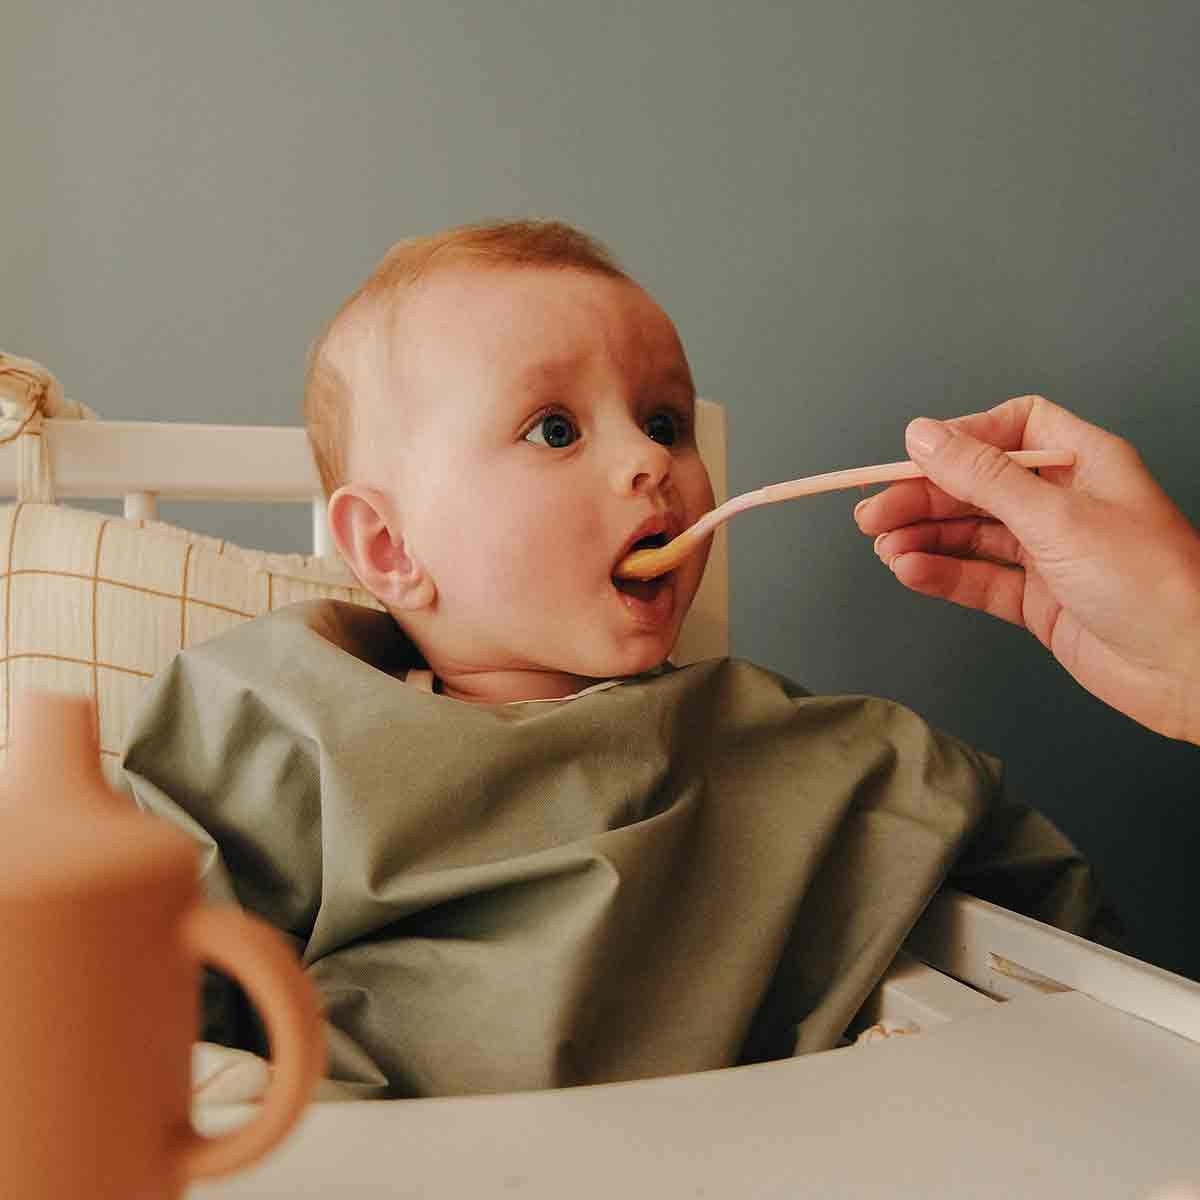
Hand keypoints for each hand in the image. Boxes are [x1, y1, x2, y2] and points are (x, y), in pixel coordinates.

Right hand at [853, 395, 1199, 744]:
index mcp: (1084, 463)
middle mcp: (1065, 504)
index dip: (963, 438)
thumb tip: (925, 437)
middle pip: (978, 486)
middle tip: (874, 513)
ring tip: (884, 547)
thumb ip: (983, 477)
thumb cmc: (1156, 586)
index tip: (916, 456)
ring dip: (924, 538)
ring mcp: (1051, 555)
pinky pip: (977, 579)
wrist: (1193, 672)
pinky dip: (940, 574)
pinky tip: (911, 571)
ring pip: (971, 535)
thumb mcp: (1057, 517)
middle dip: (923, 497)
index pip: (1012, 428)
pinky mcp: (1039, 602)